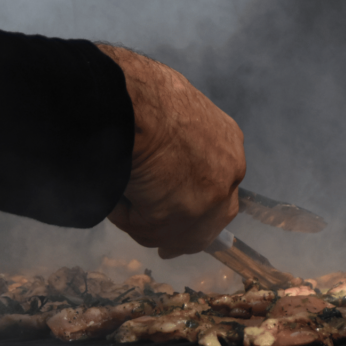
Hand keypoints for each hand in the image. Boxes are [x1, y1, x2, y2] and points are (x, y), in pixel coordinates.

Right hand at [97, 44, 245, 258]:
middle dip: (185, 235)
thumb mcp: (170, 114)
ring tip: (120, 189)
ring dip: (144, 219)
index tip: (180, 217)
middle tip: (166, 248)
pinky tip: (117, 191)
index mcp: (227, 140)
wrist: (134, 104)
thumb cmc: (142, 98)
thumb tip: (154, 164)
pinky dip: (124, 215)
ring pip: (173, 230)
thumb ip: (175, 143)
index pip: (221, 185)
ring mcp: (209, 198)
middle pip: (211, 221)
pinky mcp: (182, 217)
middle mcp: (228, 171)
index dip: (199, 205)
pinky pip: (144, 229)